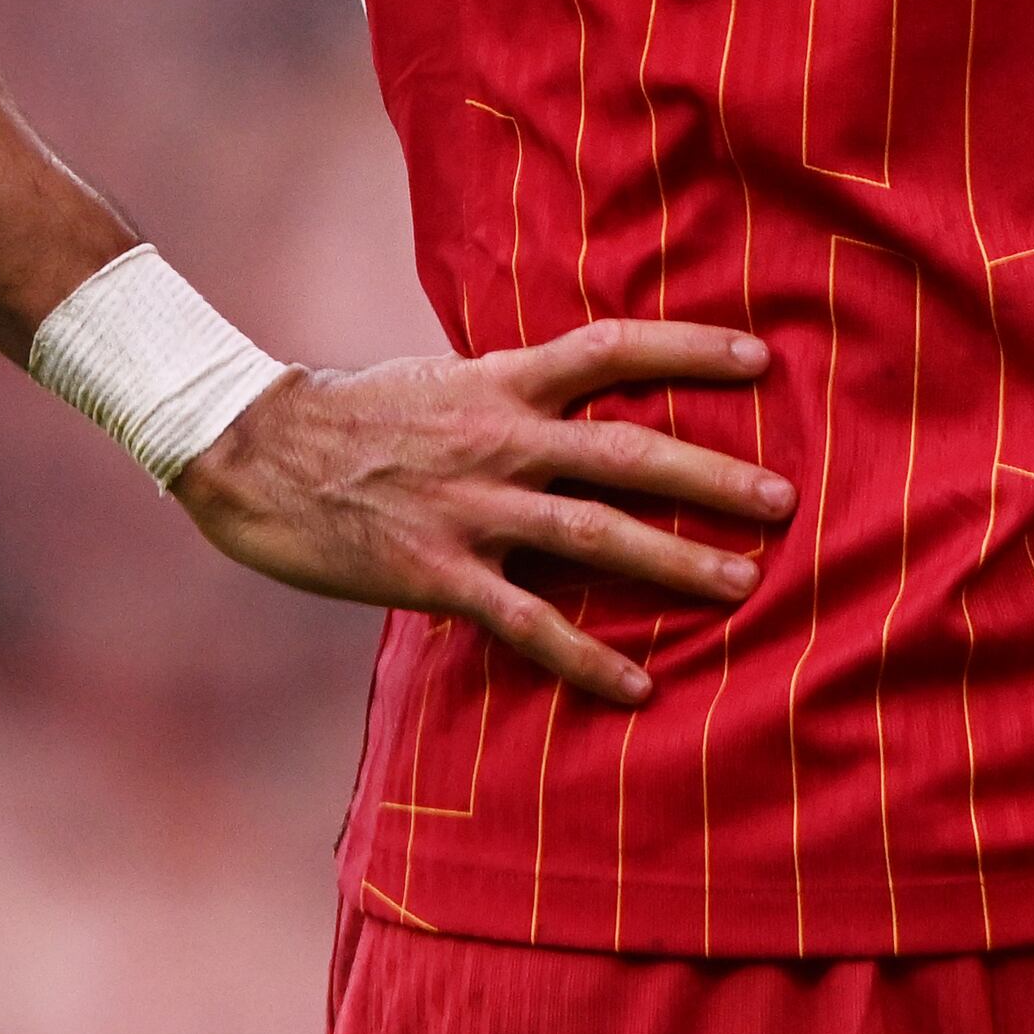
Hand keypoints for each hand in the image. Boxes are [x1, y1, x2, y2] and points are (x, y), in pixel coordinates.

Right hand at [172, 318, 793, 707]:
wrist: (250, 450)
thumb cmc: (346, 413)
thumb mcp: (438, 381)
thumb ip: (508, 395)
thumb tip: (572, 400)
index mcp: (500, 381)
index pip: (612, 349)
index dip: (689, 347)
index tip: (760, 356)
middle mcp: (500, 438)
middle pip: (629, 451)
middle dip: (712, 477)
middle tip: (783, 501)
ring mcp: (472, 508)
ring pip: (596, 534)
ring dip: (676, 562)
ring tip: (745, 585)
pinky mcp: (438, 573)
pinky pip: (529, 622)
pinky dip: (588, 656)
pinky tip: (638, 685)